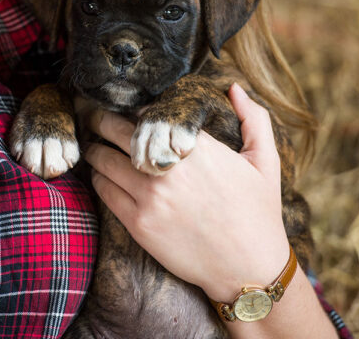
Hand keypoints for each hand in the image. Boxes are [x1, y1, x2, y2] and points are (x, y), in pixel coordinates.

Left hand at [86, 83, 290, 301]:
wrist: (249, 269)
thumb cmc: (258, 213)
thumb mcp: (266, 162)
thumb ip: (254, 119)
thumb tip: (234, 89)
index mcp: (196, 147)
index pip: (148, 113)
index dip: (133, 109)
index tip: (124, 107)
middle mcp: (168, 167)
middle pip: (116, 130)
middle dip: (102, 120)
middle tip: (94, 117)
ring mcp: (150, 196)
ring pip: (104, 159)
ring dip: (95, 149)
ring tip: (92, 145)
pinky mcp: (139, 223)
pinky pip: (105, 191)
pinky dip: (98, 178)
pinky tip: (101, 175)